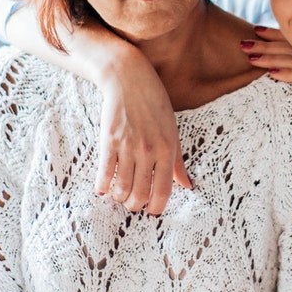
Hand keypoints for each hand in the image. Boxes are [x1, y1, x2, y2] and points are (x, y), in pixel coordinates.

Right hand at [95, 56, 191, 214]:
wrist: (129, 79)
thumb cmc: (154, 104)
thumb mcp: (172, 131)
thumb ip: (177, 162)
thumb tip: (188, 186)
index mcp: (168, 149)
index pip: (164, 189)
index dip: (157, 206)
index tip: (152, 211)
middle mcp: (149, 150)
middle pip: (141, 193)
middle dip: (136, 205)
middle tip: (133, 204)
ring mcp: (128, 146)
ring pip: (122, 187)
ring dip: (120, 197)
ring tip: (120, 196)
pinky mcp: (109, 141)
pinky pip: (105, 172)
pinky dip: (103, 185)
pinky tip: (103, 189)